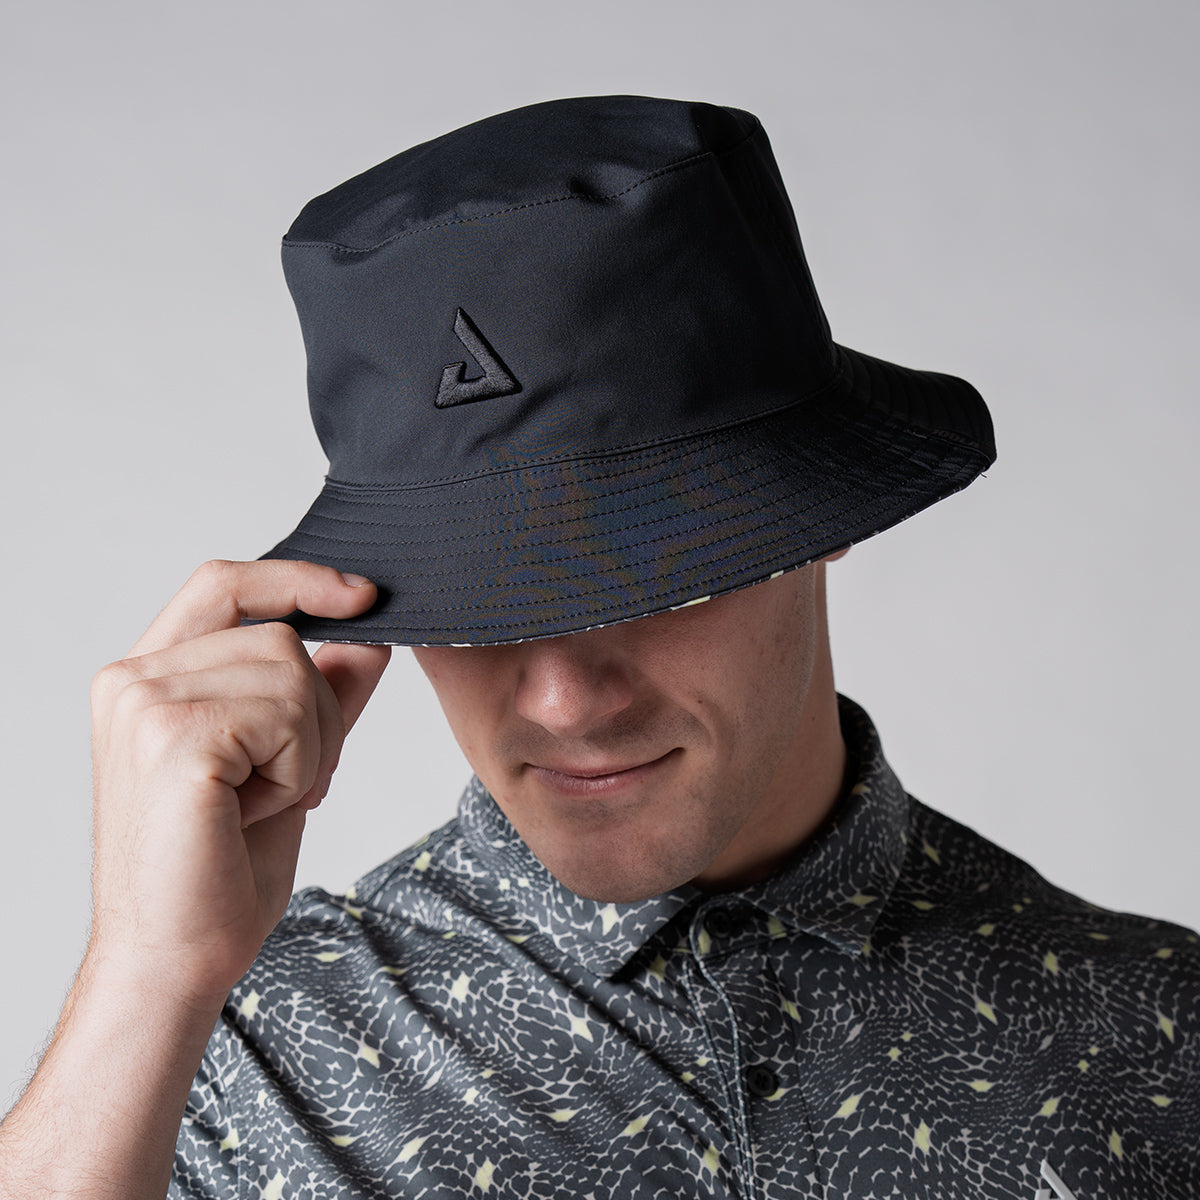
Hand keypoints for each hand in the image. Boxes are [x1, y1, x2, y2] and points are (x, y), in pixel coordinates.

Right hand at [87, 559, 390, 1005]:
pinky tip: (249, 815)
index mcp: (147, 678)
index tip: (364, 595)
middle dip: (316, 715)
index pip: (225, 584)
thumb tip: (370, 638)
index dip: (298, 579)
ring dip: (307, 749)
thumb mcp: (286, 762)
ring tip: (256, 804)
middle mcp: (133, 680)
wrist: (176, 959)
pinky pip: (287, 716)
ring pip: (294, 673)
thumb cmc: (220, 869)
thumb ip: (321, 694)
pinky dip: (298, 771)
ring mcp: (145, 703)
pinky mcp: (172, 736)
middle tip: (282, 788)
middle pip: (282, 638)